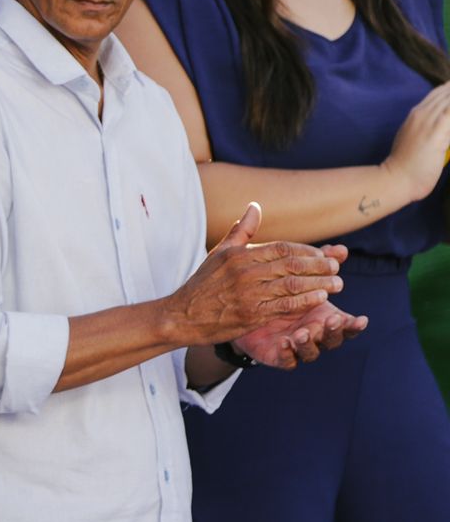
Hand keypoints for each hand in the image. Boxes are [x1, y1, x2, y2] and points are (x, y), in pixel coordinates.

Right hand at [165, 203, 344, 346]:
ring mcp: (248, 293)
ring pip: (292, 285)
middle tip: (336, 267)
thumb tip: (255, 206)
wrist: (183, 315)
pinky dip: (305, 301)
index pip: (282, 248)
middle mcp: (245, 272)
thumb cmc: (203, 284)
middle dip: (318, 266)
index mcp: (239, 255)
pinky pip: (285, 305)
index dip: (306, 250)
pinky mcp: (251, 314)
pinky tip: (320, 298)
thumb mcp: (219, 253)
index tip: (323, 254)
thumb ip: (242, 230)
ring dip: (319, 283)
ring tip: (337, 284)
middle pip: (291, 265)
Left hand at [231, 241, 366, 366]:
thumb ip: (318, 265)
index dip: (354, 325)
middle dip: (334, 330)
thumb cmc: (279, 293)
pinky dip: (288, 353)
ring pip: (311, 351)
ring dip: (310, 342)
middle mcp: (315, 334)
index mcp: (323, 317)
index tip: (361, 319)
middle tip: (331, 319)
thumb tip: (342, 249)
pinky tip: (284, 342)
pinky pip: (287, 359)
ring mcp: (299, 347)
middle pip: (333, 338)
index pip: (347, 325)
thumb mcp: (297, 277)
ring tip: (303, 331)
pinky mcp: (279, 356)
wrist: (246, 314)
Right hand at [383, 82, 449, 203]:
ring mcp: (429, 121)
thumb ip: (429, 129)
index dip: (448, 89)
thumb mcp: (414, 139)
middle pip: (445, 94)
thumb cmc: (407, 165)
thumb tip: (444, 127)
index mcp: (414, 115)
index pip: (436, 94)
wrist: (398, 178)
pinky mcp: (437, 131)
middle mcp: (421, 113)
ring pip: (449, 101)